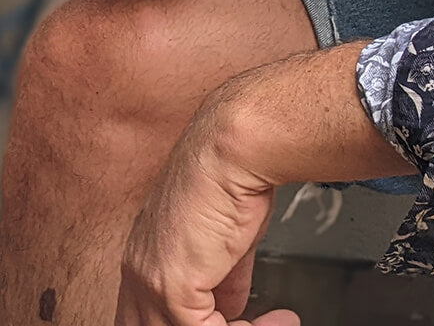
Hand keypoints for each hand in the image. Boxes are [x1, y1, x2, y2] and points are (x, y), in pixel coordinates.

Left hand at [114, 101, 294, 325]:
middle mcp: (139, 268)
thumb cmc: (234, 172)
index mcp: (146, 252)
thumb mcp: (226, 236)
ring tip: (270, 325)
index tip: (232, 320)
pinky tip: (273, 321)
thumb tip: (232, 307)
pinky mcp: (171, 286)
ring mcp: (150, 280)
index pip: (145, 314)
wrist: (236, 147)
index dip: (184, 323)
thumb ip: (224, 278)